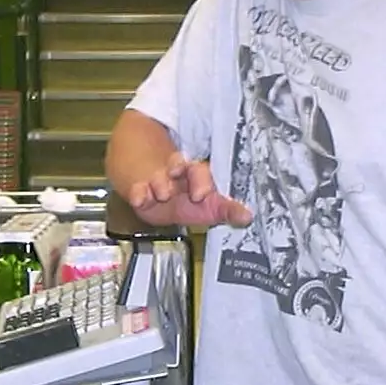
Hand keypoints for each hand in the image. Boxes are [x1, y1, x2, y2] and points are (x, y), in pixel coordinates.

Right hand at [124, 151, 252, 228]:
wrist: (150, 192)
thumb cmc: (183, 200)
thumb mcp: (205, 207)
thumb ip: (225, 211)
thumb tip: (248, 217)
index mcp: (196, 176)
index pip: (203, 173)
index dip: (205, 181)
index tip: (205, 194)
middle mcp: (178, 174)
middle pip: (186, 167)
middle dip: (192, 180)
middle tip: (196, 195)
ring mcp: (157, 179)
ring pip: (161, 177)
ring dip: (163, 184)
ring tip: (164, 194)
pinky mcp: (137, 188)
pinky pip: (137, 189)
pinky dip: (139, 193)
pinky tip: (141, 199)